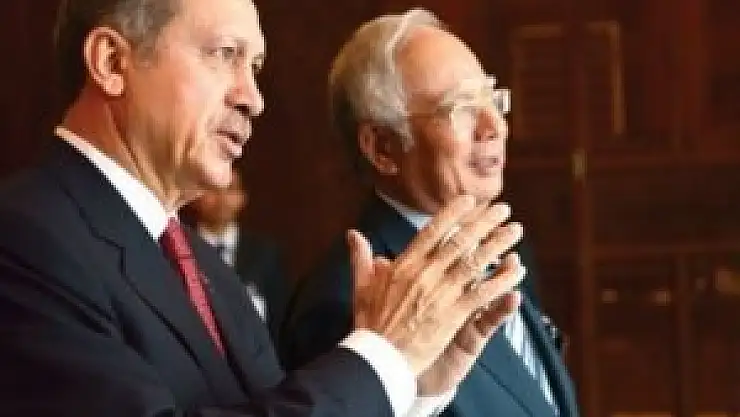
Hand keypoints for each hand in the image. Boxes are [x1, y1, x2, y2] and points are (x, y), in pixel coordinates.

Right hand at [349, 195, 525, 378]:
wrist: (378, 359)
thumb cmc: (370, 325)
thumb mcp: (361, 287)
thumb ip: (361, 258)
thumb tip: (353, 234)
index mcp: (404, 266)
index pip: (432, 232)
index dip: (452, 214)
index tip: (469, 201)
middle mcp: (424, 274)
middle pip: (459, 242)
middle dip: (484, 223)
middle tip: (503, 209)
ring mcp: (440, 294)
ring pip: (475, 263)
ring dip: (498, 245)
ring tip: (515, 231)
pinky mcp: (453, 316)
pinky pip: (483, 294)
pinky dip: (501, 281)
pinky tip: (516, 271)